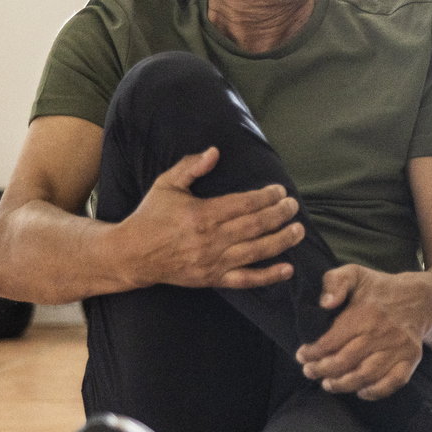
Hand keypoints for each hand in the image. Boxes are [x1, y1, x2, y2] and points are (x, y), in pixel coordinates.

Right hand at [128, 147, 303, 289]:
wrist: (132, 254)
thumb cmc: (151, 216)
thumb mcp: (166, 185)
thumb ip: (190, 167)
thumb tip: (214, 152)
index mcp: (202, 214)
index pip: (244, 204)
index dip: (266, 197)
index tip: (280, 191)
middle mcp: (211, 239)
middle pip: (255, 226)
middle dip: (279, 215)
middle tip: (294, 207)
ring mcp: (214, 261)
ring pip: (256, 251)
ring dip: (281, 240)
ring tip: (298, 230)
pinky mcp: (213, 278)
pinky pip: (246, 279)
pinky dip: (268, 276)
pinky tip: (287, 269)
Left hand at [296, 265, 429, 399]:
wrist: (419, 299)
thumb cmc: (379, 289)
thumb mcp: (354, 274)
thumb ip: (334, 282)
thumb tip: (326, 303)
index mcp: (366, 313)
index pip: (331, 340)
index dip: (313, 353)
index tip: (302, 356)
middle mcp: (383, 333)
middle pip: (346, 361)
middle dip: (322, 370)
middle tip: (310, 372)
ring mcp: (399, 348)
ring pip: (366, 375)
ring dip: (343, 384)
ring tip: (328, 384)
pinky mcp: (411, 359)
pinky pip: (394, 382)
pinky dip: (376, 392)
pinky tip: (360, 391)